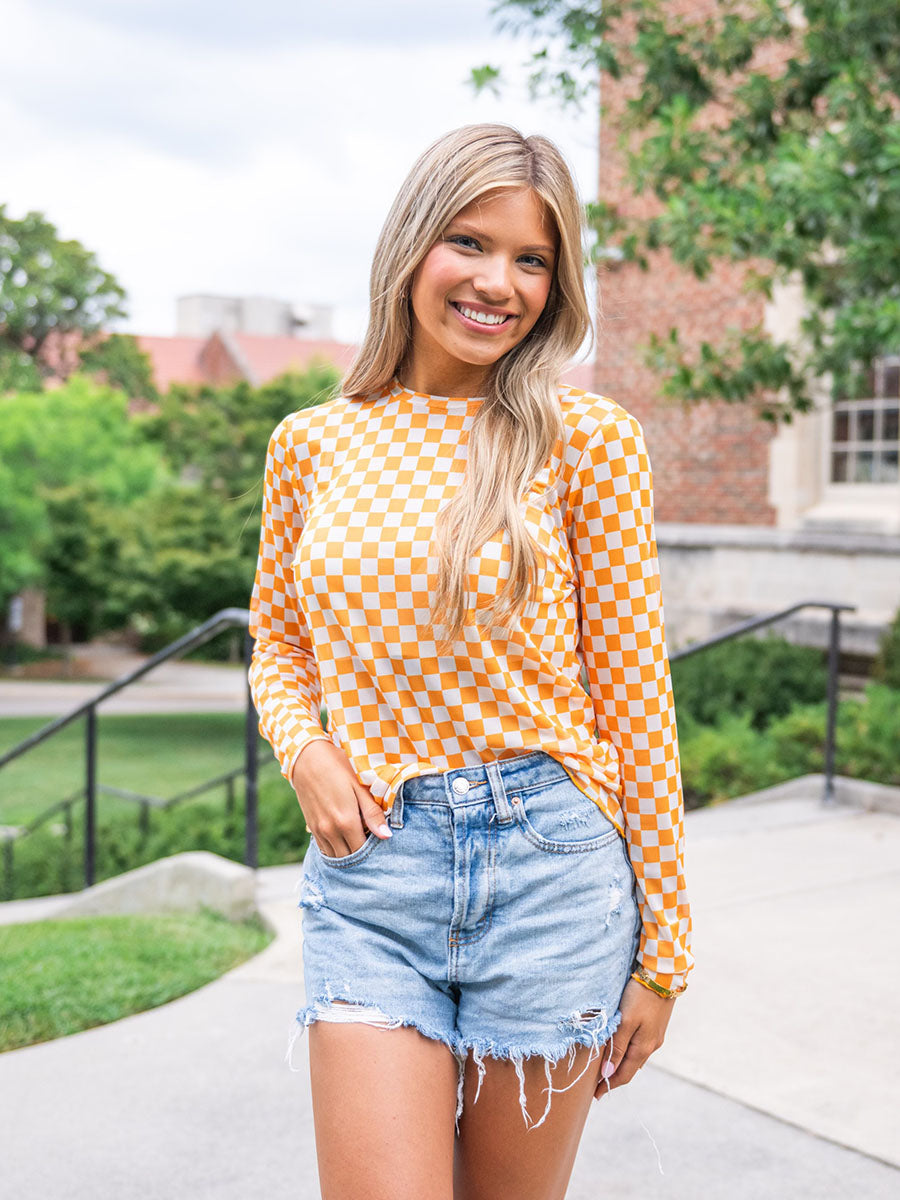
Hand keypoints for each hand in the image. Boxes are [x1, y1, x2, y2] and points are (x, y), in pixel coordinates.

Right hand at [290, 740, 392, 858]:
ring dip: (348, 854)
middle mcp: (330, 831)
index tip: (382, 844)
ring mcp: (319, 831)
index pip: (363, 851)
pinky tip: (345, 839)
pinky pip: (325, 850)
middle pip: (349, 858)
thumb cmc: (339, 768)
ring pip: (336, 857)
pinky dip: (336, 850)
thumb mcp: (359, 786)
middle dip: (362, 856)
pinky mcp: (311, 827)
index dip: (374, 851)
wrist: (307, 758)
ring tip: (360, 842)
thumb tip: (387, 836)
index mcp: (346, 821)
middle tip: (373, 845)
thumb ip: (373, 813)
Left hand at [593, 977, 675, 1099]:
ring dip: (621, 1065)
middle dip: (614, 1077)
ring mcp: (655, 1037)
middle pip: (630, 1068)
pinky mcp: (656, 1026)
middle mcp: (651, 1046)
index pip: (623, 1075)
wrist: (663, 975)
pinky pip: (640, 1047)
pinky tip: (622, 1050)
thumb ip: (617, 1047)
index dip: (609, 1085)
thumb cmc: (640, 997)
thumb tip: (608, 1074)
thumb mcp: (625, 1022)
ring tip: (606, 1069)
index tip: (596, 1095)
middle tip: (597, 1085)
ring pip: (635, 1057)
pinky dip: (628, 1053)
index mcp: (643, 1048)